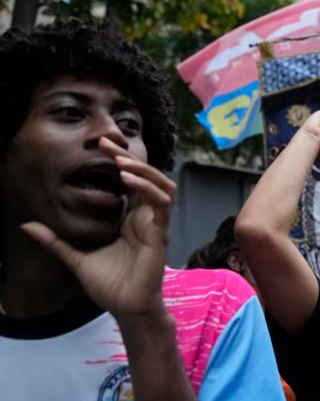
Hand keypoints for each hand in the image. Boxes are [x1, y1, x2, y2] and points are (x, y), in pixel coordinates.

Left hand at [21, 138, 175, 317]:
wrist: (126, 308)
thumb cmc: (108, 285)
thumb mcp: (75, 257)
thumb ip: (54, 241)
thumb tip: (26, 226)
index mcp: (130, 218)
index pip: (130, 181)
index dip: (119, 160)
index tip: (100, 145)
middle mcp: (145, 217)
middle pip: (146, 176)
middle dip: (129, 156)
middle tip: (107, 142)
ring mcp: (155, 223)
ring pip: (160, 184)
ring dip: (143, 169)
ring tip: (121, 160)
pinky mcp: (160, 233)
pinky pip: (161, 203)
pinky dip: (148, 188)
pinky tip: (128, 180)